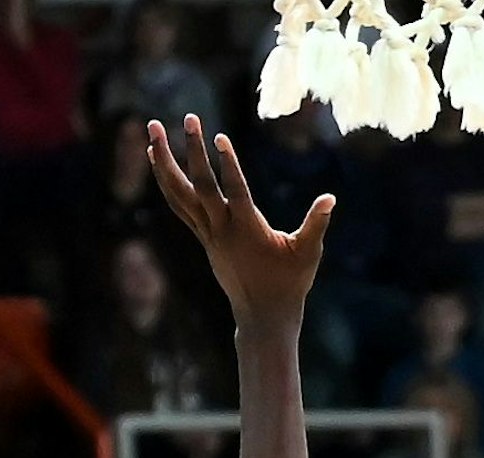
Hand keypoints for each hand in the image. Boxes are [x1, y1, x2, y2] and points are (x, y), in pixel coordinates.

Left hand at [146, 115, 332, 324]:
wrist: (263, 314)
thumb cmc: (290, 283)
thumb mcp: (308, 253)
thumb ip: (316, 223)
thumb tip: (330, 198)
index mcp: (248, 230)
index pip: (234, 191)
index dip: (227, 164)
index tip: (218, 137)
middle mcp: (221, 230)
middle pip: (199, 185)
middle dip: (191, 150)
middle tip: (189, 117)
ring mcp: (208, 234)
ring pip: (179, 193)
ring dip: (164, 161)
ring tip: (153, 132)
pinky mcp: (204, 237)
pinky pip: (178, 204)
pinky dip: (166, 181)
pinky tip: (158, 161)